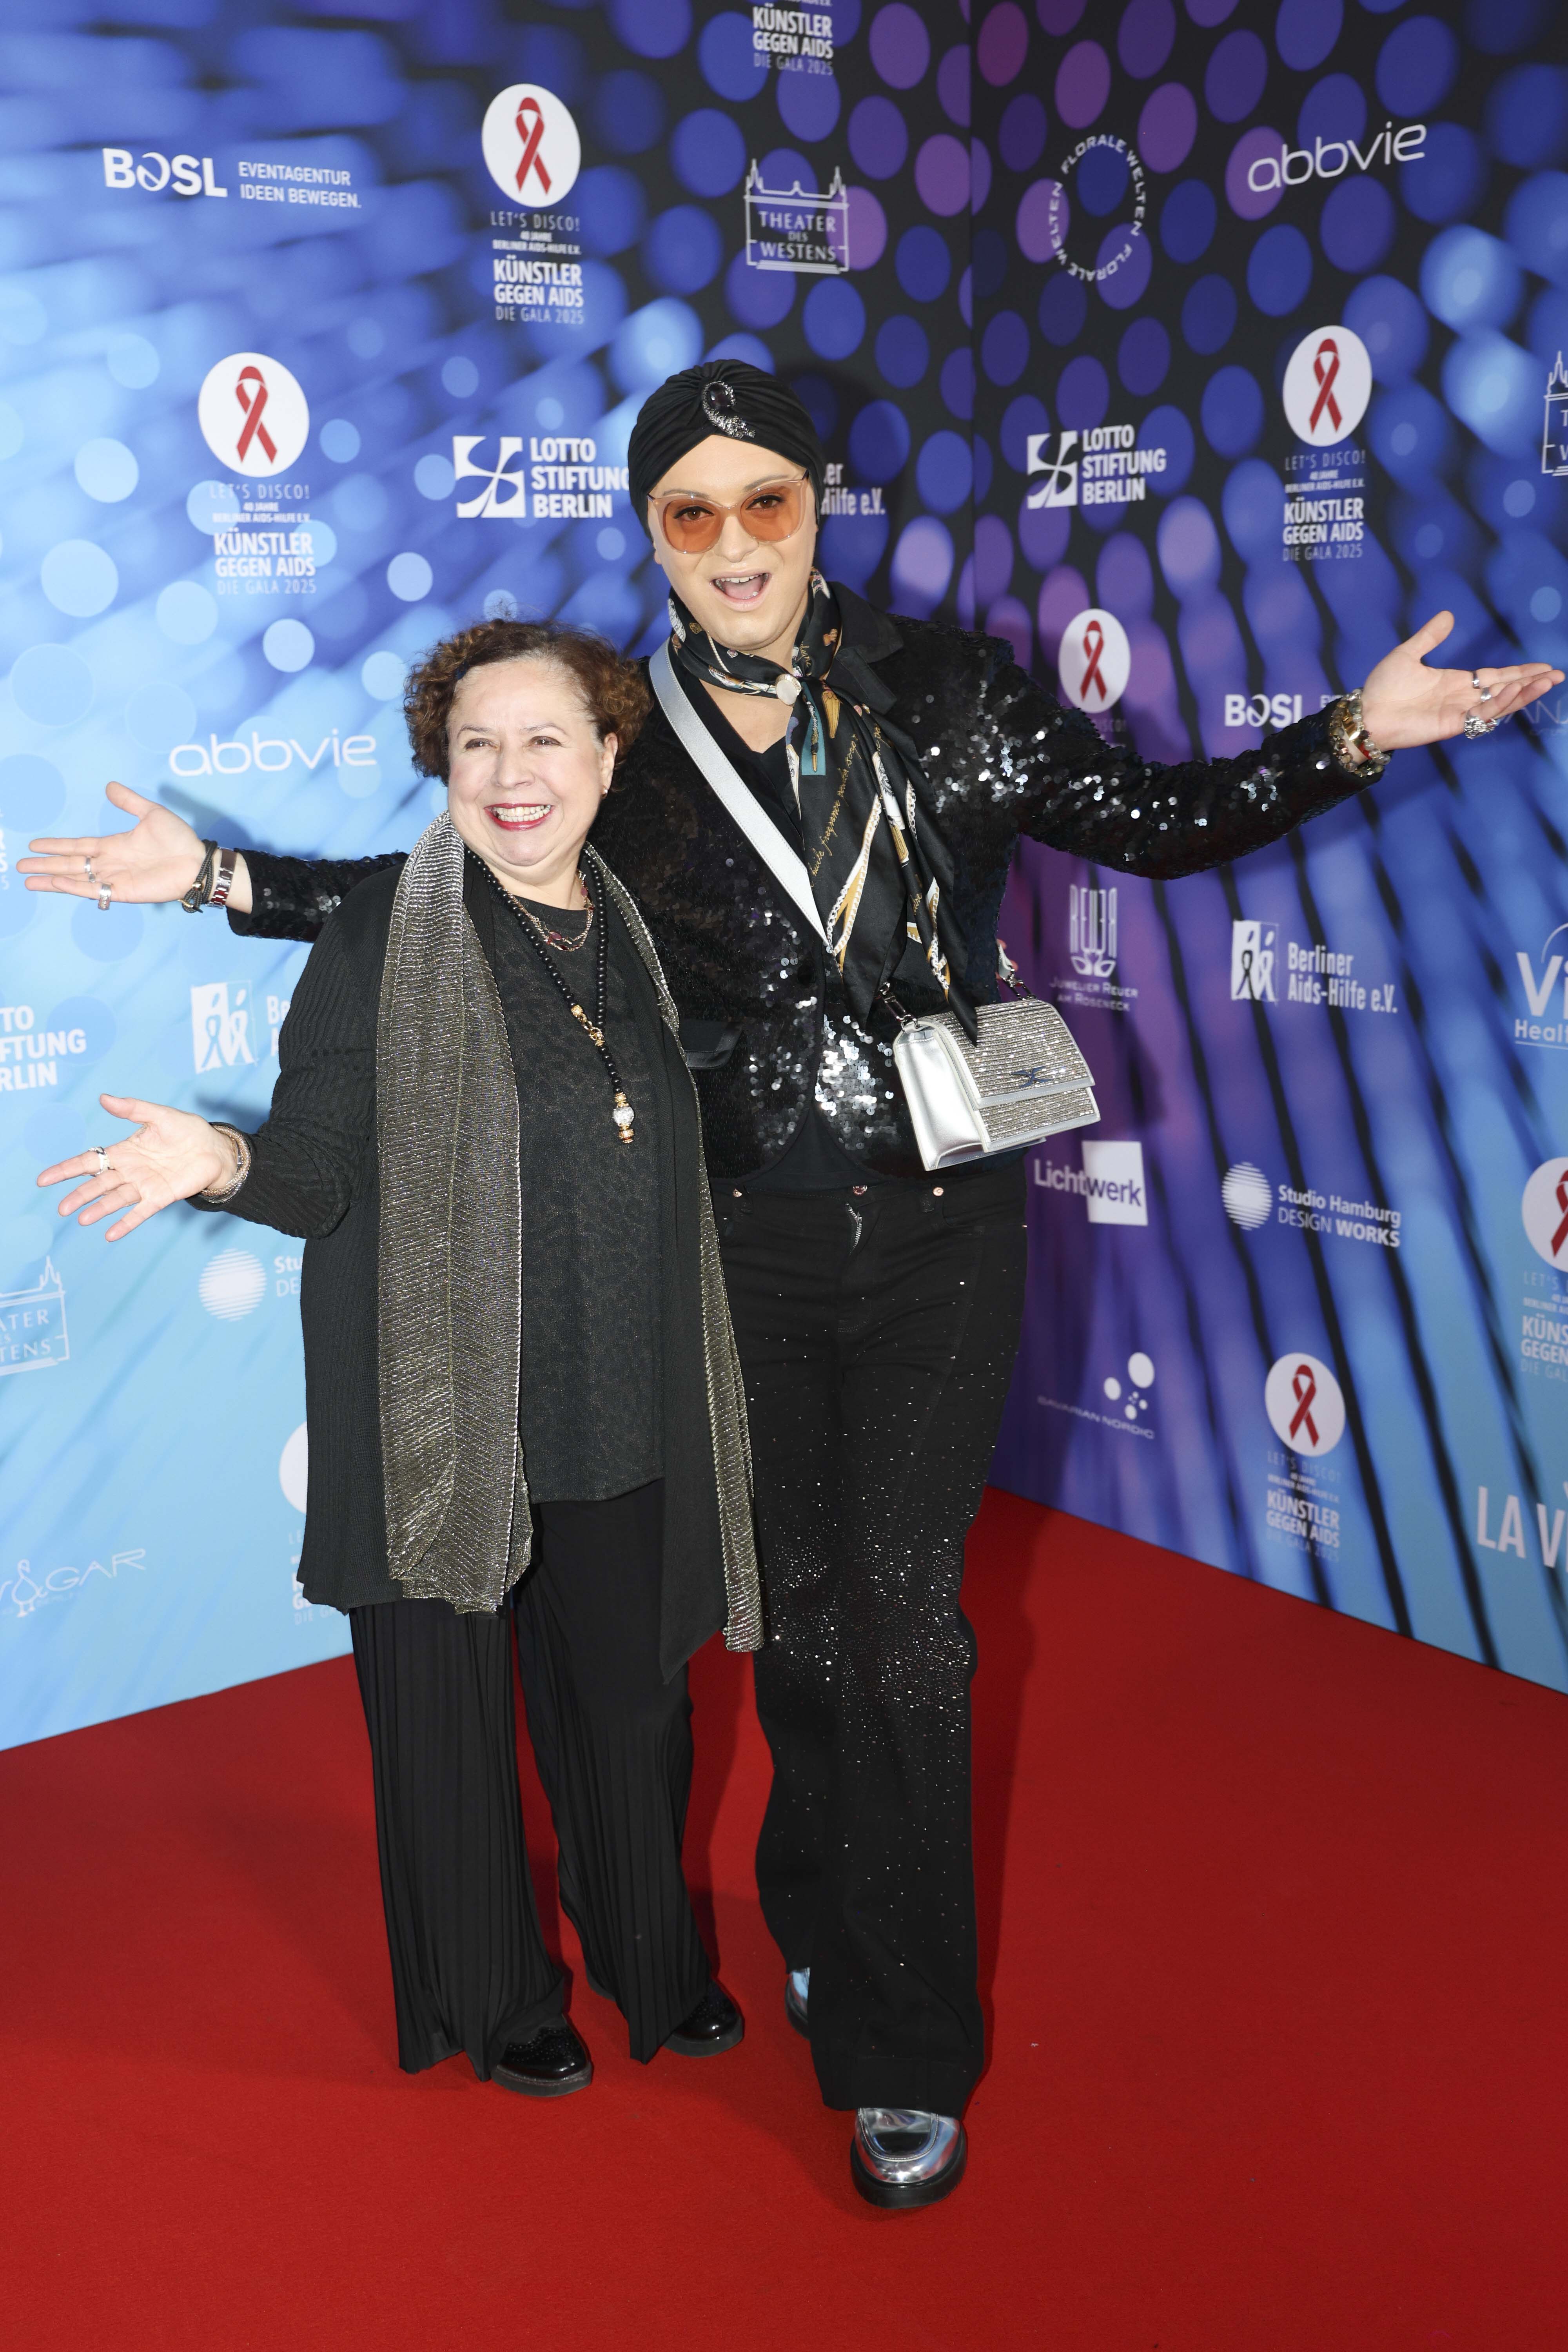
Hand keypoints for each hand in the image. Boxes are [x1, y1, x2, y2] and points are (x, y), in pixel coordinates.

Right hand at [19, 783, 252, 912]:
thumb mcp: (151, 813)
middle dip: (45, 864)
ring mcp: (115, 879)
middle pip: (70, 864)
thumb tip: (109, 786)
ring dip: (52, 879)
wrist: (196, 861)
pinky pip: (94, 890)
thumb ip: (128, 801)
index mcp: (114, 846)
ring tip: (29, 880)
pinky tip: (56, 883)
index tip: (36, 844)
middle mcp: (110, 863)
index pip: (78, 846)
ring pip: (76, 879)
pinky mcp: (123, 892)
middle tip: (21, 865)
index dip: (56, 845)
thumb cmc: (178, 840)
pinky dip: (74, 887)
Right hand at [37, 1094, 234, 1241]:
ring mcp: (144, 1185)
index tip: (43, 1180)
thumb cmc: (187, 1130)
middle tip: (61, 1209)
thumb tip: (104, 1097)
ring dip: (99, 1209)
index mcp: (124, 1151)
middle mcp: (130, 1171)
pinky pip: (140, 1212)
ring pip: (115, 1199)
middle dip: (79, 1195)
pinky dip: (127, 1223)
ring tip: (82, 1219)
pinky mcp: (161, 1197)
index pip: (88, 1161)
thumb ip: (133, 1109)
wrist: (216, 1148)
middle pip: (98, 1185)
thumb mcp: (159, 1115)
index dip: (66, 1170)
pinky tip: (111, 1234)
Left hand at [1358, 613, 1563, 751]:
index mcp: (1456, 682)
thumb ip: (1430, 637)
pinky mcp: (1452, 725)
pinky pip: (1482, 716)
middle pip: (1505, 690)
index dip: (1520, 672)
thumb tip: (1448, 615)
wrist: (1366, 712)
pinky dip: (1499, 704)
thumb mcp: (1408, 653)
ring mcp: (1459, 713)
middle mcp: (1462, 698)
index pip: (1496, 676)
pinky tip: (1515, 691)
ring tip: (1547, 681)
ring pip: (1500, 704)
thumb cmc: (1383, 688)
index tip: (1543, 666)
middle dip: (1531, 682)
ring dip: (1523, 693)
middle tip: (1557, 675)